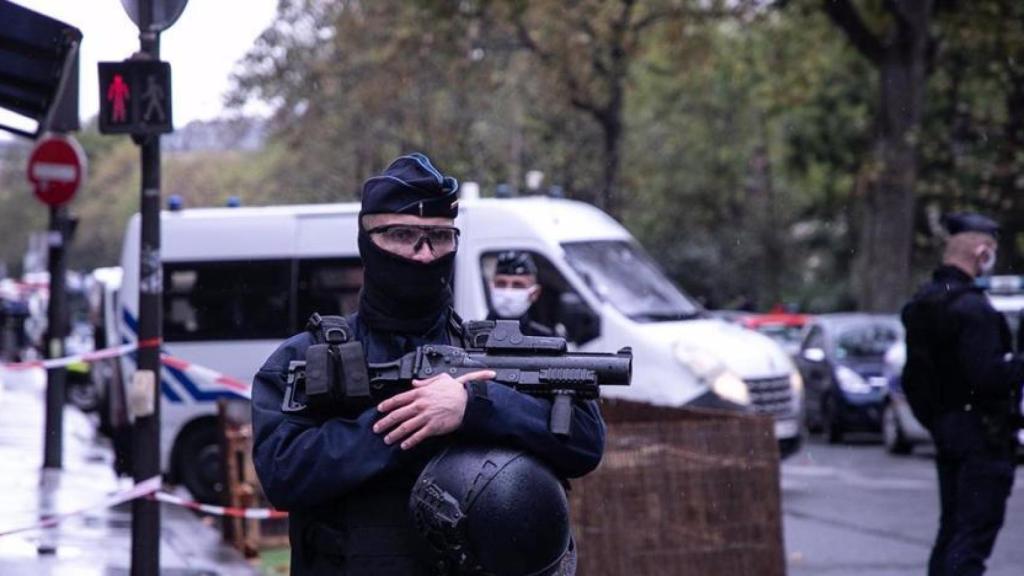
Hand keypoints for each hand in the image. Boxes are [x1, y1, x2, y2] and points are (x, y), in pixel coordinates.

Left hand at [373, 370, 495, 449]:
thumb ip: (425, 381)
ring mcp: (426, 417)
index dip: (387, 405)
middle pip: (397, 415)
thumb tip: (414, 383)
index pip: (398, 399)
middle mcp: (420, 405)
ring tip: (387, 439)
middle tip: (377, 428)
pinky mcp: (433, 427)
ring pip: (405, 427)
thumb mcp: (440, 379)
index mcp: (420, 393)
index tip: (379, 410)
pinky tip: (404, 445)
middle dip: (385, 423)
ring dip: (394, 434)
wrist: (469, 401)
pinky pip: (418, 436)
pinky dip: (410, 441)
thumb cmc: (456, 390)